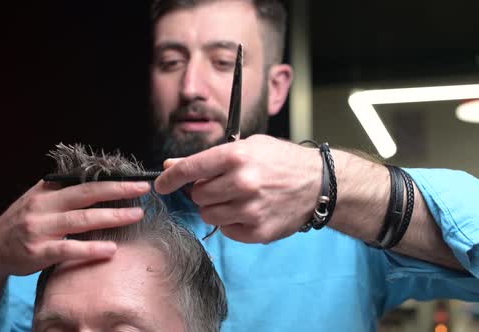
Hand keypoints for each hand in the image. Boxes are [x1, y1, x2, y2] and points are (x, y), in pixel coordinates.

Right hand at [0, 180, 149, 275]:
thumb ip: (62, 190)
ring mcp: (40, 229)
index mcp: (46, 192)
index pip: (84, 181)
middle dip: (118, 190)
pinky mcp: (38, 253)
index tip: (134, 177)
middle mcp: (43, 207)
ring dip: (112, 217)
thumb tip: (95, 178)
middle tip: (143, 189)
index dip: (110, 179)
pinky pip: (68, 249)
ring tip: (136, 215)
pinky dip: (91, 249)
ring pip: (81, 220)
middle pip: (86, 194)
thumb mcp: (37, 200)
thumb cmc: (22, 222)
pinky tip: (111, 249)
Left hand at [155, 135, 320, 242]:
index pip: (189, 169)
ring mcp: (250, 210)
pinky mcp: (257, 231)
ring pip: (208, 215)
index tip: (160, 184)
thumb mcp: (247, 147)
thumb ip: (207, 158)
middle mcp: (242, 183)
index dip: (169, 178)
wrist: (318, 183)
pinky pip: (225, 230)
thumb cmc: (281, 161)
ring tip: (236, 198)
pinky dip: (231, 222)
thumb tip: (171, 165)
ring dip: (215, 208)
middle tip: (223, 185)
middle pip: (197, 196)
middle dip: (203, 191)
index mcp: (236, 157)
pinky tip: (248, 210)